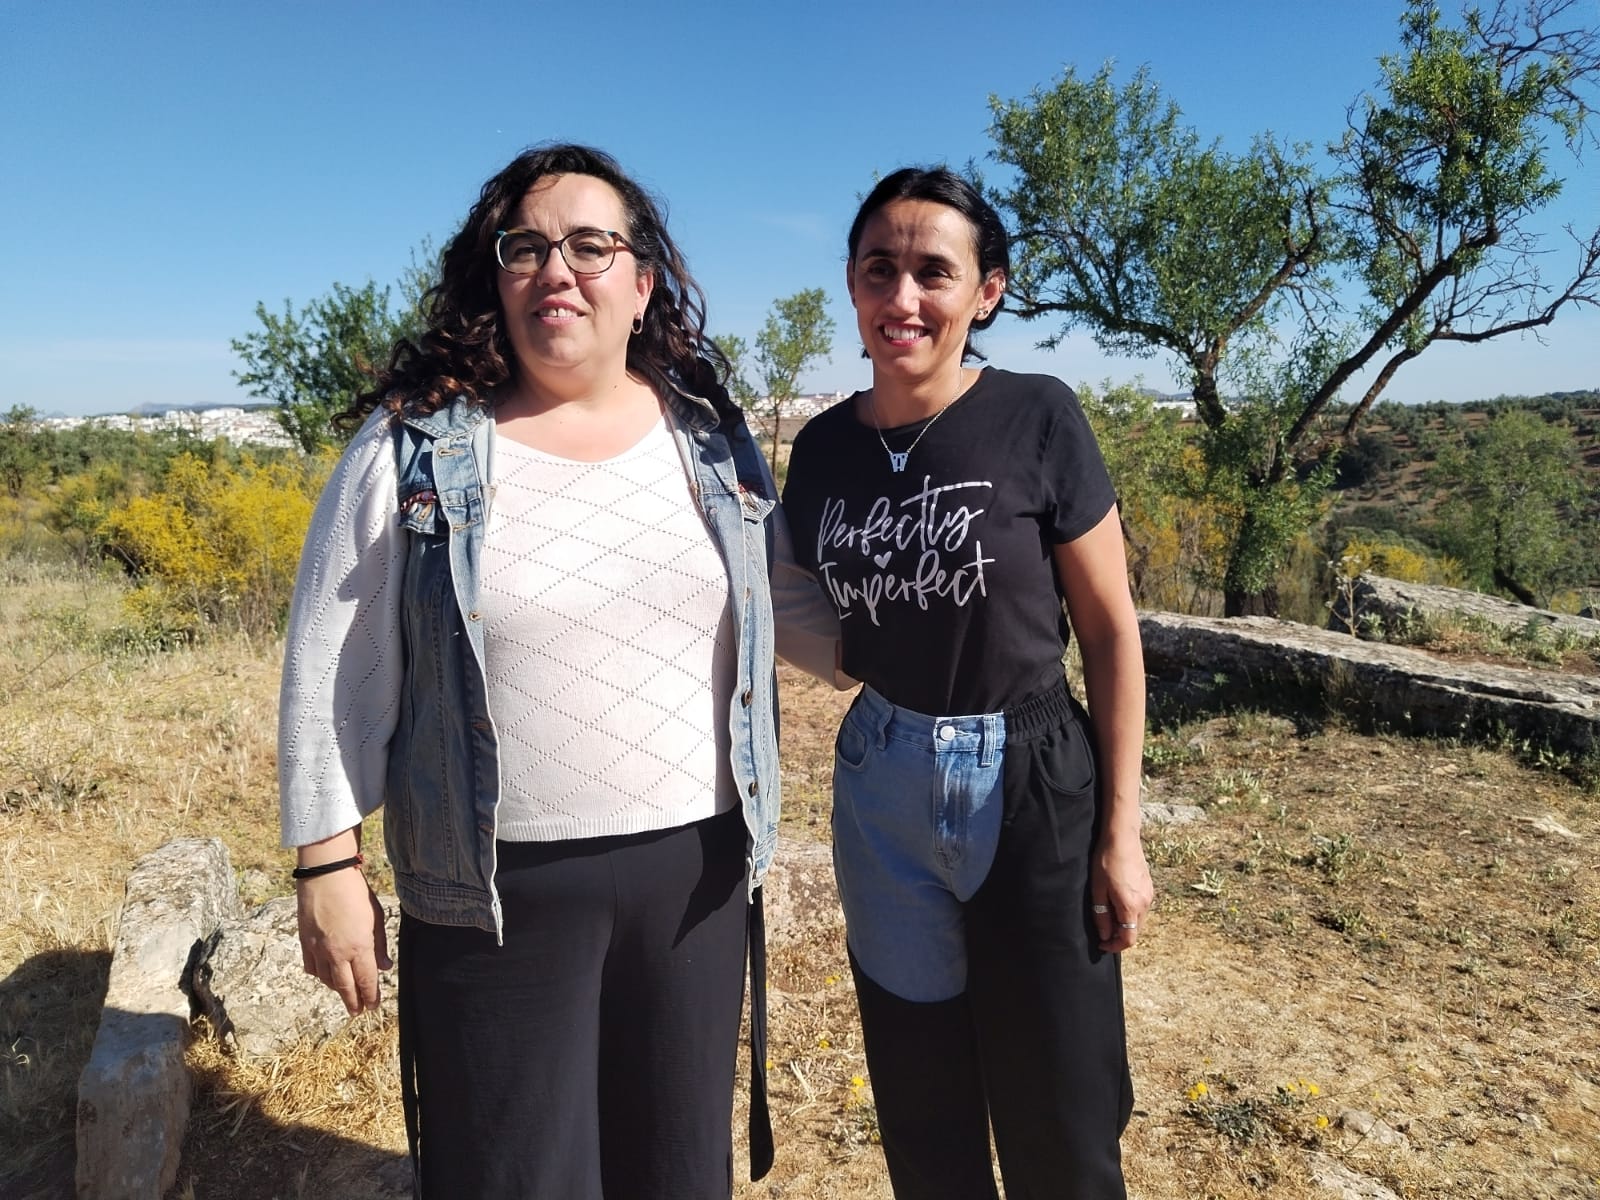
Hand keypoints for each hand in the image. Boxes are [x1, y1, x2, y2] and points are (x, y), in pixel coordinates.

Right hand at [296, 866, 392, 1014]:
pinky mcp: (304, 942)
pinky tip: (325, 975)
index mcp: (358, 947)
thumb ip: (379, 945)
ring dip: (337, 989)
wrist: (325, 875)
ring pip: (327, 979)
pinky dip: (320, 975)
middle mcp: (337, 953)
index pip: (366, 981)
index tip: (373, 1006)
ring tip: (345, 994)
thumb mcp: (376, 918)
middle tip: (358, 1011)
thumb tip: (385, 967)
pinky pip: (312, 967)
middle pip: (345, 987)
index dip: (370, 996)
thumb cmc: (355, 892)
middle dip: (353, 1002)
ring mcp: (318, 949)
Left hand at [1090, 828, 1153, 953]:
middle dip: (1119, 936)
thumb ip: (1102, 916)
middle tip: (1102, 929)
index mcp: (1131, 907)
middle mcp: (1144, 904)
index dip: (1114, 947)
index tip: (1101, 944)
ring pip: (1138, 920)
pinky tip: (1117, 901)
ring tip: (1108, 913)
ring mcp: (1149, 895)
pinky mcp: (1149, 887)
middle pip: (1135, 932)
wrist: (1122, 838)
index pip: (1128, 939)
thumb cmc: (1106, 861)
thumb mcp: (1098, 890)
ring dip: (1125, 924)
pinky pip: (1141, 908)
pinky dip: (1130, 912)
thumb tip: (1105, 936)